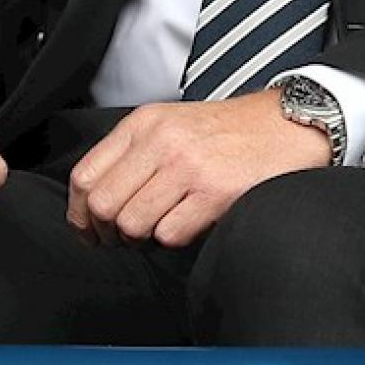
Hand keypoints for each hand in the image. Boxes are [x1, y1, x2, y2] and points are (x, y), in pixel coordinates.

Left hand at [65, 92, 330, 248]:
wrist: (285, 124)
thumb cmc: (226, 131)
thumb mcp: (169, 125)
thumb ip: (132, 154)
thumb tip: (94, 201)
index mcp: (141, 124)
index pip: (85, 175)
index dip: (79, 213)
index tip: (88, 230)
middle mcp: (159, 142)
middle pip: (103, 204)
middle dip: (107, 232)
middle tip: (122, 238)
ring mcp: (187, 167)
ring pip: (132, 223)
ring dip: (141, 238)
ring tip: (158, 229)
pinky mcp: (214, 193)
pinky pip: (170, 234)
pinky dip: (173, 239)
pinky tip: (188, 224)